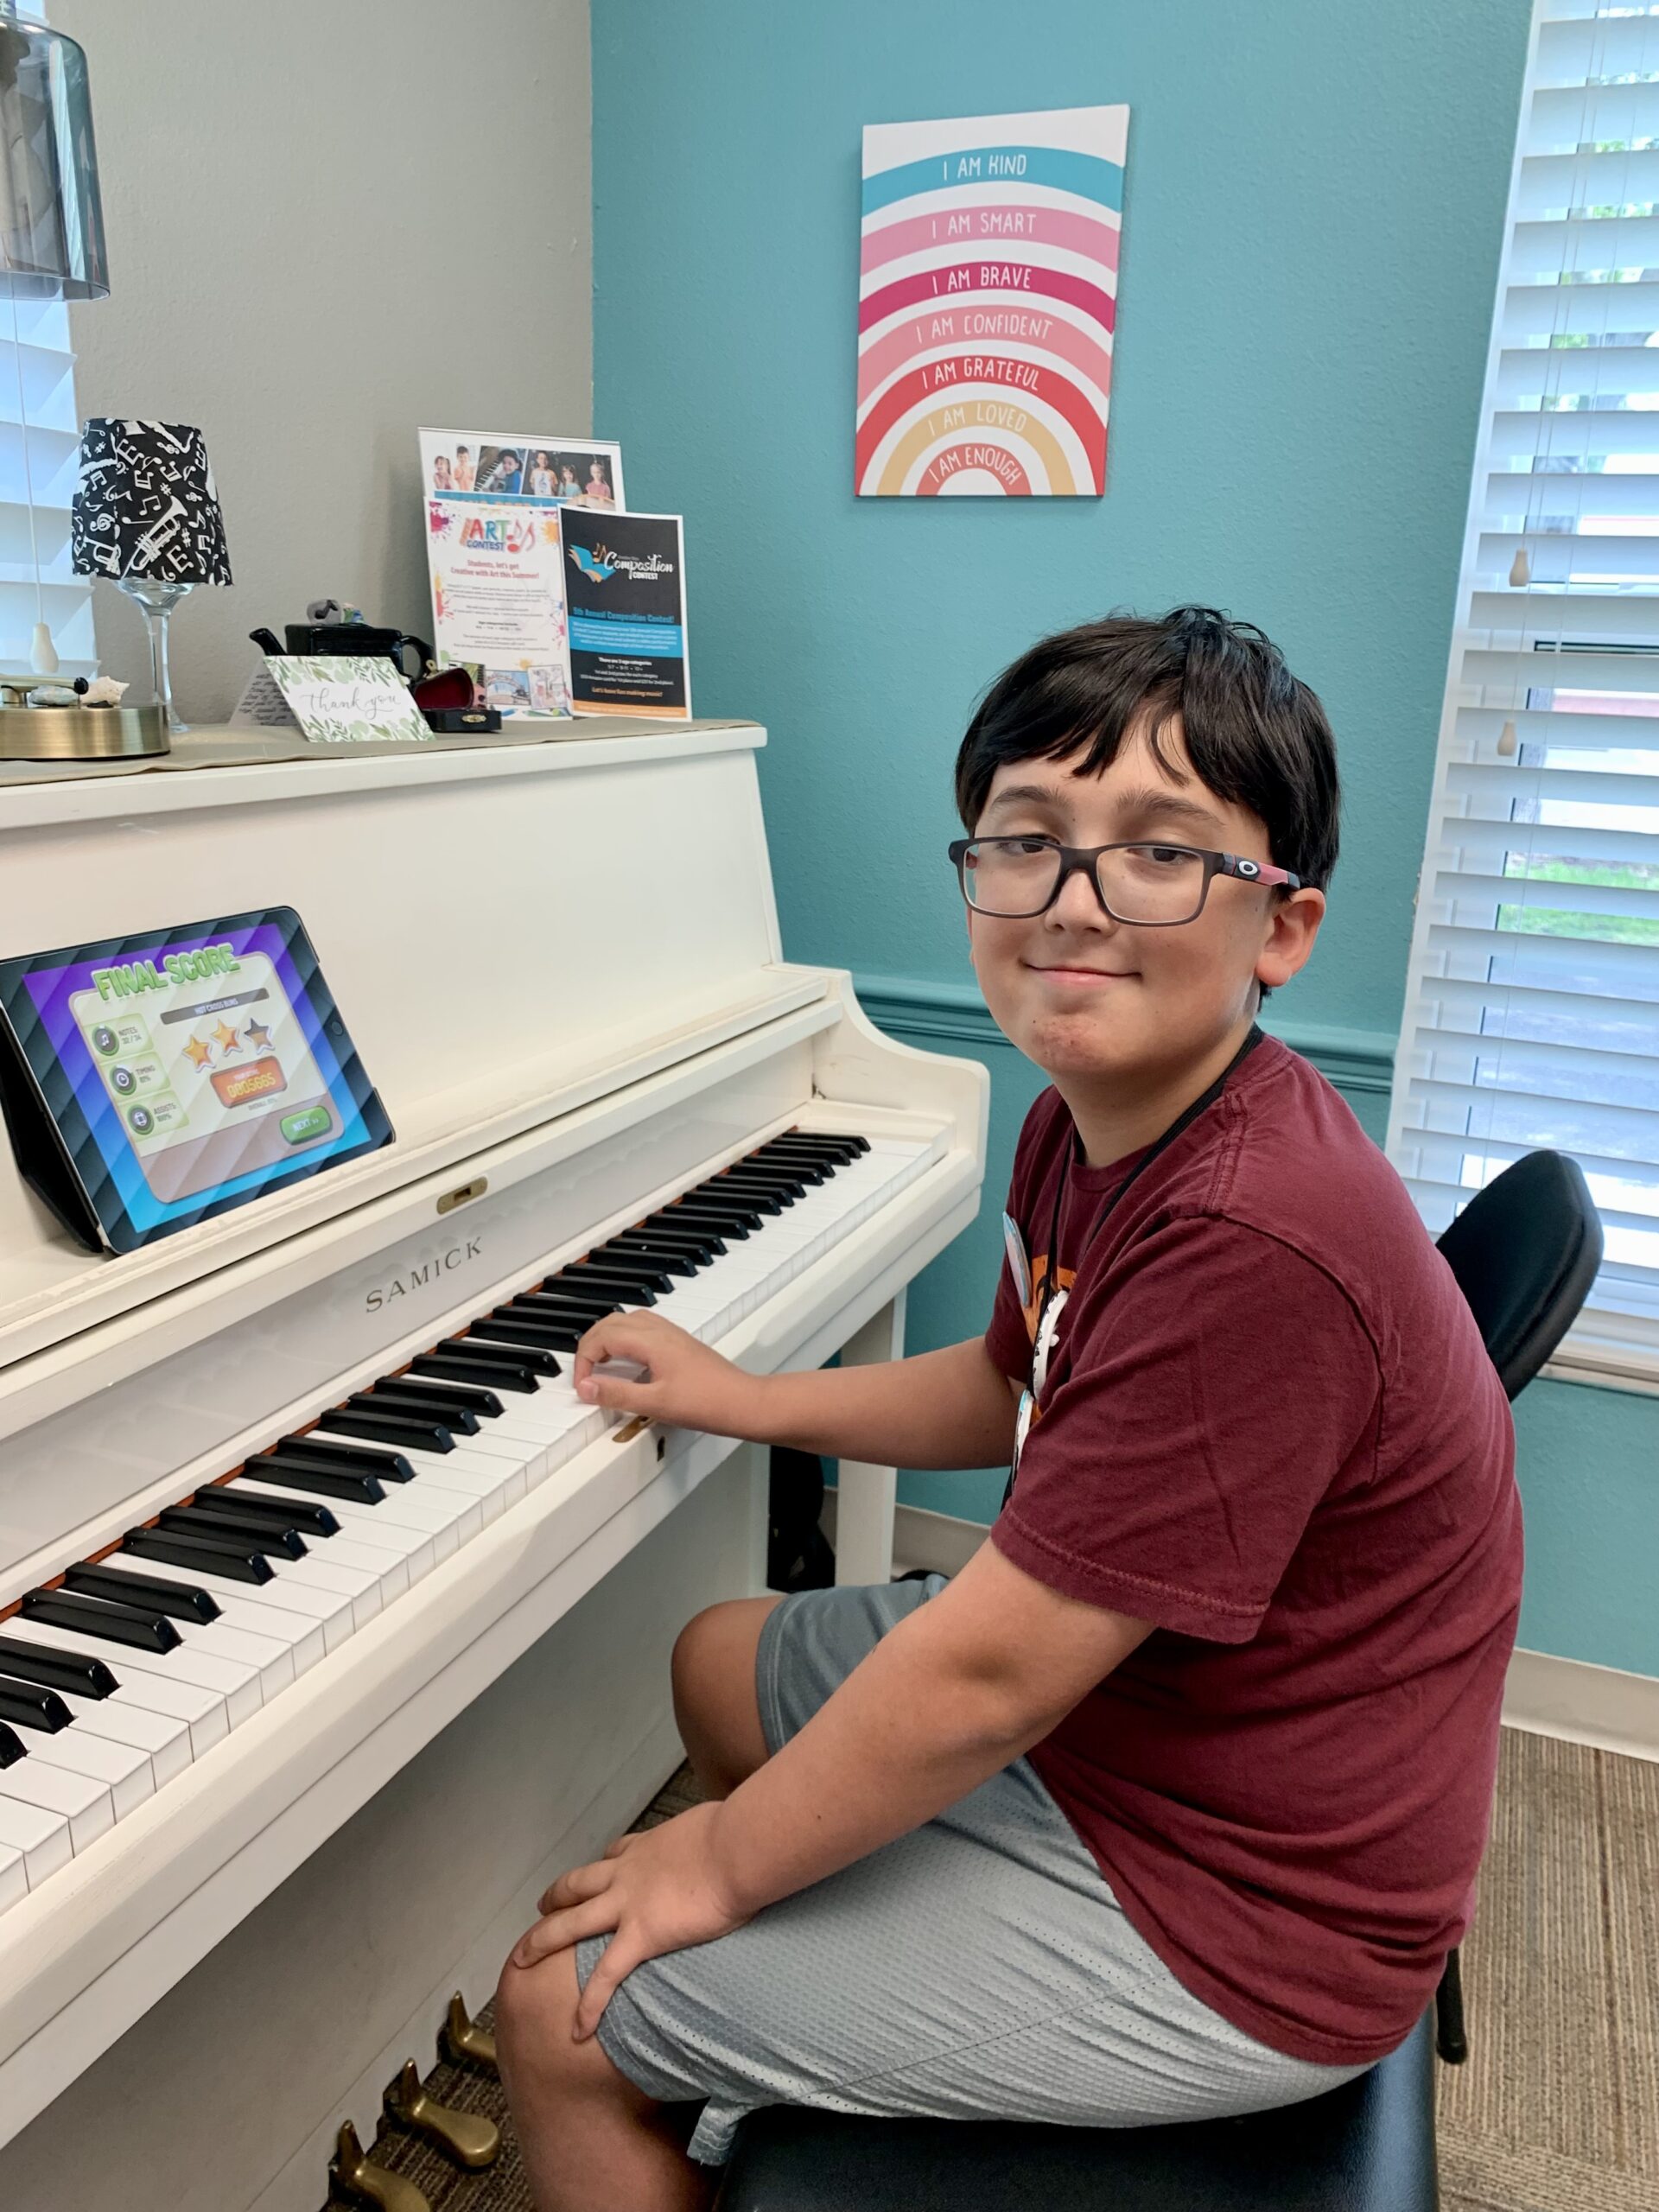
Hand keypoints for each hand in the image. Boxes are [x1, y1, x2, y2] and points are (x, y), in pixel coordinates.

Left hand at [508, 1803, 750, 2035]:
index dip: (602, 1867)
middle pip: (578, 1885)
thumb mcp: (718, 1823)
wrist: (737, 1849)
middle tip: (540, 1908)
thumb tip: (732, 1836)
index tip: (599, 1873)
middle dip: (556, 1898)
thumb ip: (713, 1834)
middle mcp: (627, 1872)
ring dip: (543, 1941)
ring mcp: (628, 1904)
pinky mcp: (641, 1936)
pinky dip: (590, 2004)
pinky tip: (577, 2029)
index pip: (614, 1855)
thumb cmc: (738, 1833)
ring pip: (572, 1923)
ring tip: (520, 1960)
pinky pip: (608, 1976)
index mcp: (648, 1847)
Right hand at [573, 1308, 767, 1434]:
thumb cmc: (707, 1402)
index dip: (584, 1361)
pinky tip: (628, 1364)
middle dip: (591, 1345)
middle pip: (611, 1322)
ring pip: (627, 1322)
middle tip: (584, 1374)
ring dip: (607, 1339)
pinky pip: (643, 1330)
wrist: (743, 1402)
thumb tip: (585, 1387)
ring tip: (601, 1367)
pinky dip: (625, 1341)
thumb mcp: (654, 1403)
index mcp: (651, 1340)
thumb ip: (616, 1394)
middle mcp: (660, 1330)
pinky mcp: (679, 1343)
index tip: (583, 1386)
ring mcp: (671, 1334)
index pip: (602, 1337)